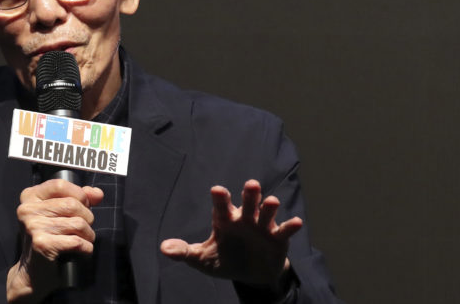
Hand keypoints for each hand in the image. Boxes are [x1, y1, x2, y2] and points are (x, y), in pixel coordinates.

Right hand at [6, 179, 103, 302]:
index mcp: (30, 197)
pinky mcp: (42, 244)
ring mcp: (33, 226)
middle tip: (83, 229)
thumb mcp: (59, 214)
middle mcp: (28, 210)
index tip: (84, 205)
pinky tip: (80, 251)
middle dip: (86, 218)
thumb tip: (97, 193)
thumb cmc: (49, 240)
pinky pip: (77, 241)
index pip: (60, 184)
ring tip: (82, 241)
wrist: (33, 273)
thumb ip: (78, 199)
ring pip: (78, 223)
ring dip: (87, 234)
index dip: (79, 194)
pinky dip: (85, 248)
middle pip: (72, 204)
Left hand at [160, 179, 302, 288]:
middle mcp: (244, 218)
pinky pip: (285, 231)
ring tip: (271, 202)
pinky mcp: (278, 239)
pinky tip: (296, 223)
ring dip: (269, 207)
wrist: (251, 275)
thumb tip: (164, 249)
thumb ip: (185, 252)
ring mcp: (262, 227)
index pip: (221, 206)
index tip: (217, 190)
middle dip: (249, 194)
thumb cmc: (225, 260)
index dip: (220, 198)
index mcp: (225, 219)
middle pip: (247, 202)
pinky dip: (290, 226)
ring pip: (266, 212)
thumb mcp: (203, 259)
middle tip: (251, 185)